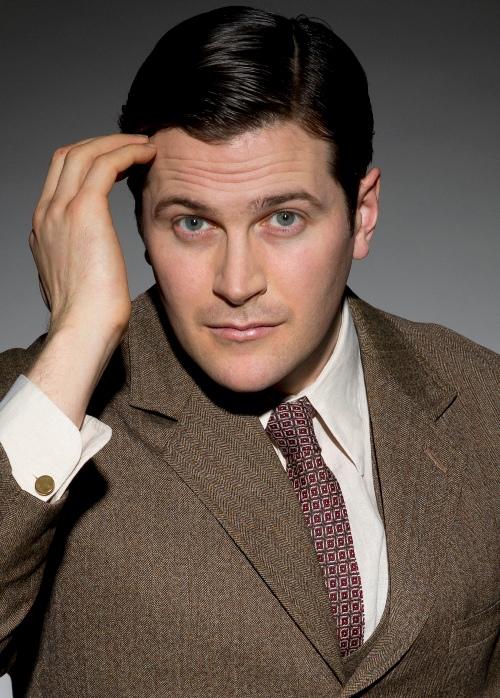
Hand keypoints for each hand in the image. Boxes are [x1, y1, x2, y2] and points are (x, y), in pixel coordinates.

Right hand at [25, 134, 156, 426]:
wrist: (83, 331)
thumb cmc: (89, 317)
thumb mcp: (78, 280)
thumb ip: (79, 258)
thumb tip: (96, 256)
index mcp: (44, 228)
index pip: (62, 176)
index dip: (92, 161)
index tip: (122, 163)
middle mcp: (46, 213)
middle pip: (68, 155)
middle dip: (103, 144)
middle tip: (136, 147)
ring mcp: (60, 210)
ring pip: (84, 152)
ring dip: (118, 143)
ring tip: (147, 146)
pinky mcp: (83, 212)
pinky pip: (104, 164)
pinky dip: (126, 152)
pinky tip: (148, 155)